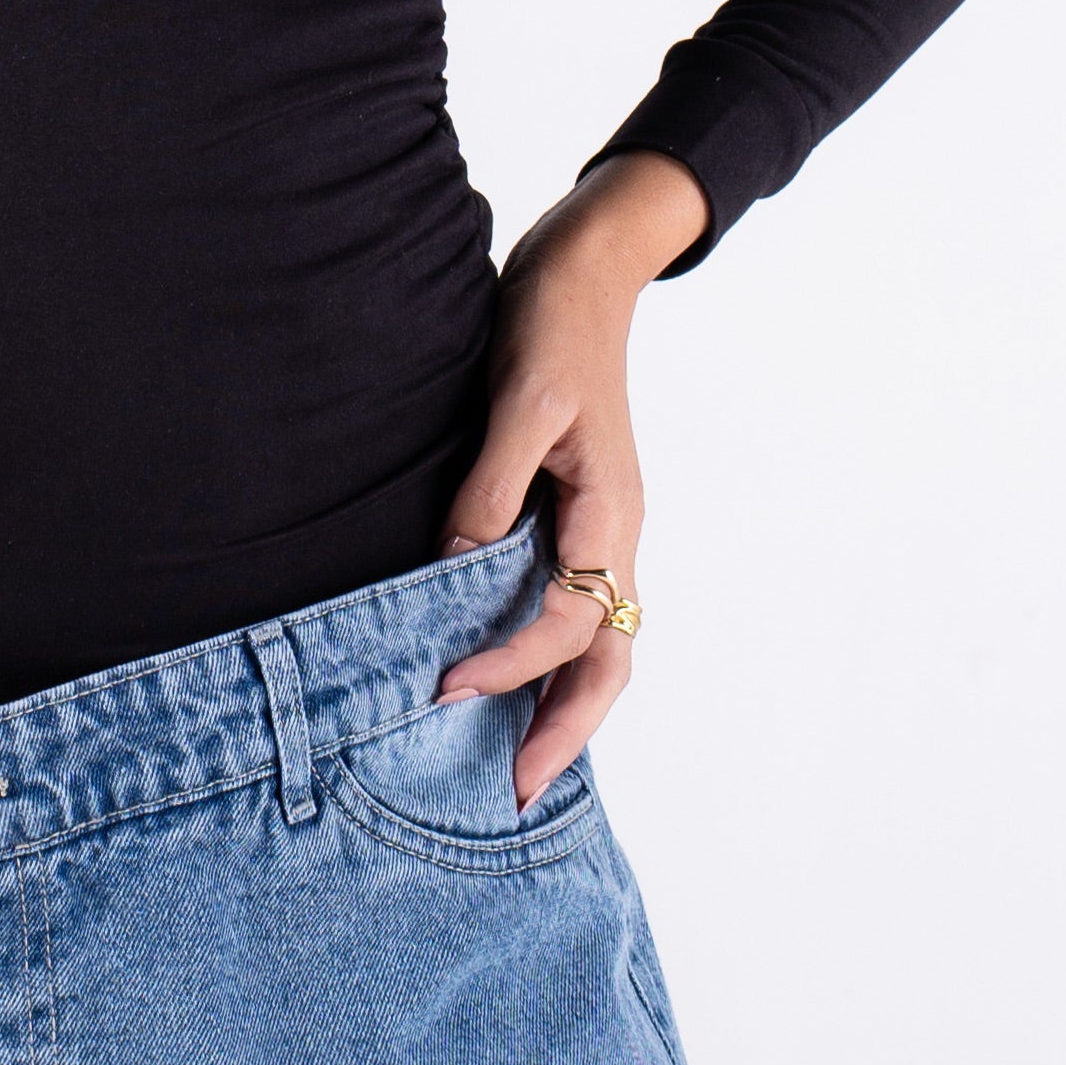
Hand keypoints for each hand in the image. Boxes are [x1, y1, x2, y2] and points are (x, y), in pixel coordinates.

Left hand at [433, 150, 707, 804]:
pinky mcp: (579, 513)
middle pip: (611, 657)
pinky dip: (552, 656)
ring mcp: (603, 526)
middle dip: (569, 730)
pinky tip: (509, 675)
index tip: (449, 687)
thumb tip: (457, 569)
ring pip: (601, 640)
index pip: (569, 618)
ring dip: (564, 704)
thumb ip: (491, 488)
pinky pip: (576, 604)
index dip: (511, 661)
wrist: (584, 269)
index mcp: (610, 511)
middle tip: (518, 795)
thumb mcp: (518, 400)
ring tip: (520, 764)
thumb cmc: (553, 325)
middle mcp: (616, 531)